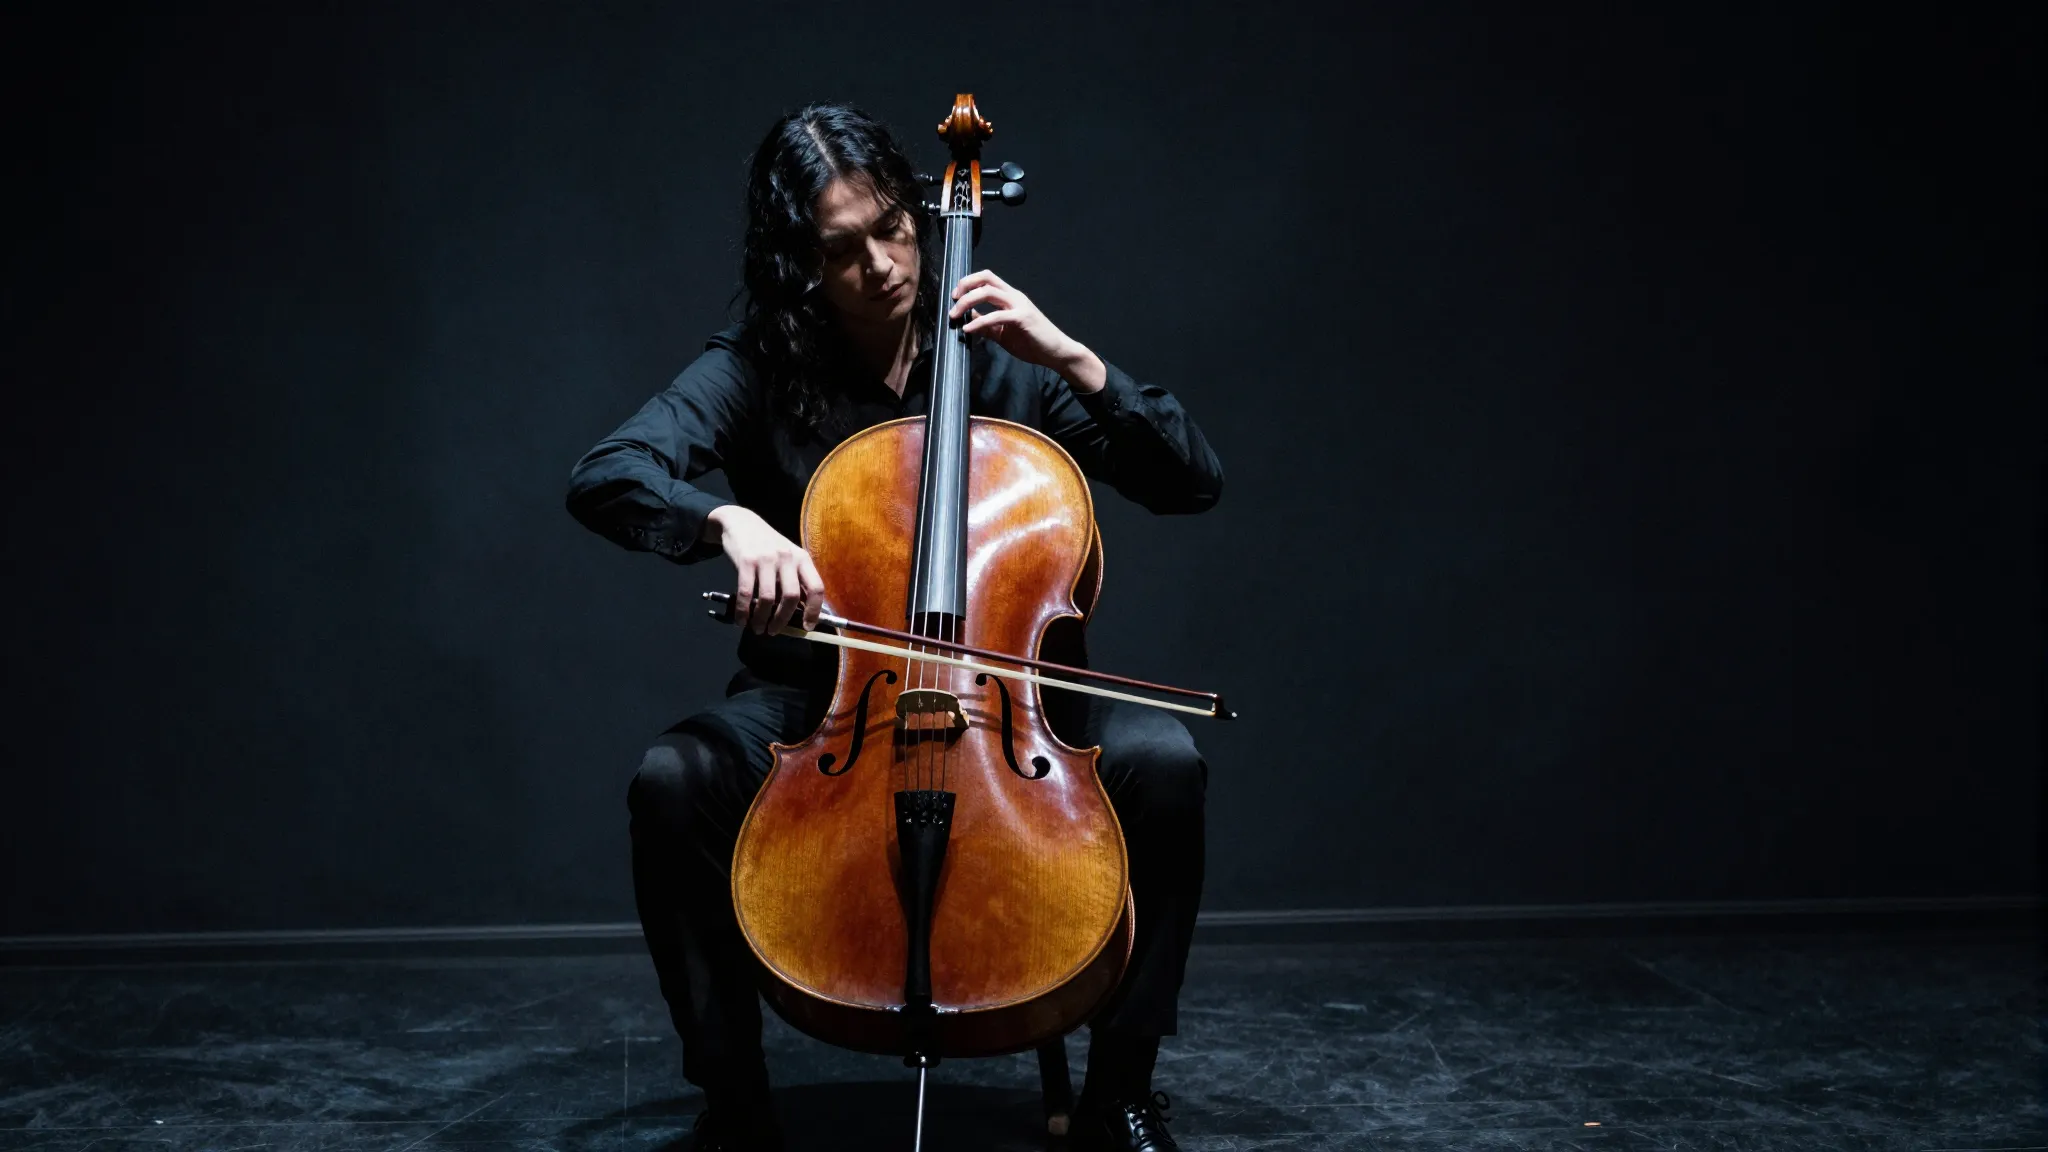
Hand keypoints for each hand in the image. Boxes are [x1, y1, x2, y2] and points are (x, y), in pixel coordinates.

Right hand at [703, 505, 824, 633]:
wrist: (741, 522)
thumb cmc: (767, 545)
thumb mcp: (787, 557)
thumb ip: (794, 580)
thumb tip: (800, 613)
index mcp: (802, 558)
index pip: (816, 588)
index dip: (814, 611)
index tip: (807, 627)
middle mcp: (787, 557)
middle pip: (791, 597)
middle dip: (782, 619)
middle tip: (773, 631)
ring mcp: (766, 558)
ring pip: (767, 598)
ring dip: (761, 619)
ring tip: (757, 628)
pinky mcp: (746, 560)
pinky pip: (745, 593)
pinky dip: (743, 611)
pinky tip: (741, 619)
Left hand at [948, 270, 1106, 391]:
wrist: (1056, 352)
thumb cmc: (1033, 342)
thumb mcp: (1003, 333)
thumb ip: (987, 325)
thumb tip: (968, 320)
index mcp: (1011, 297)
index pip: (987, 278)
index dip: (968, 282)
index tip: (955, 296)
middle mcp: (1015, 296)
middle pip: (986, 279)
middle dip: (965, 286)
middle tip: (952, 302)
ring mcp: (1020, 306)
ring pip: (989, 292)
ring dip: (967, 301)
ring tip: (956, 315)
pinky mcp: (1023, 318)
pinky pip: (996, 315)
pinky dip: (979, 321)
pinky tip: (968, 329)